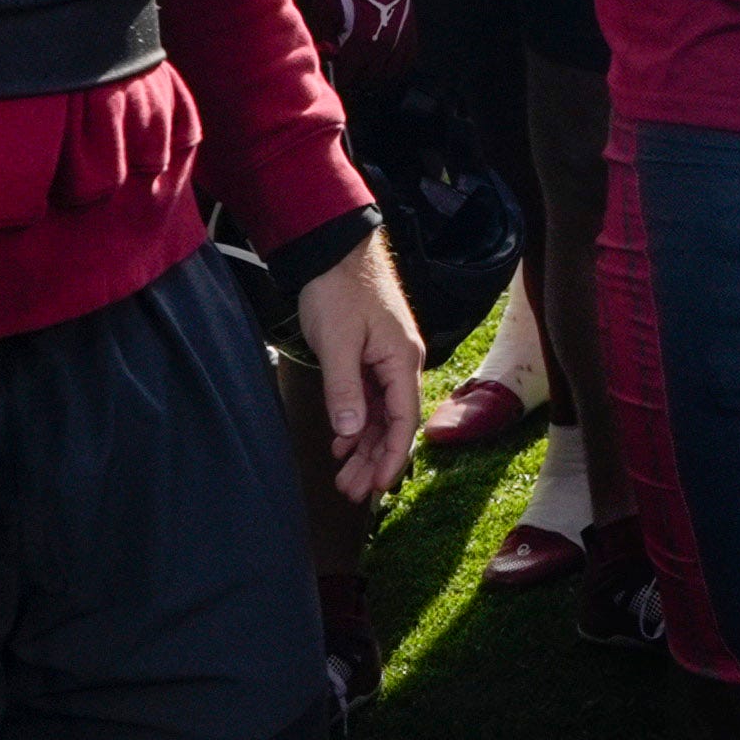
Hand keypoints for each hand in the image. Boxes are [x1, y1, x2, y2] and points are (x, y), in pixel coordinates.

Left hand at [292, 239, 430, 510]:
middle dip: (373, 460)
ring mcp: (386, 359)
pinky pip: (369, 399)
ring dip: (363, 446)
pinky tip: (341, 443)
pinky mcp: (370, 355)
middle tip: (350, 491)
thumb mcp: (337, 342)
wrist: (335, 248)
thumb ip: (343, 389)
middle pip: (393, 423)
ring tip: (343, 477)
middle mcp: (400, 363)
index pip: (403, 420)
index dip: (392, 457)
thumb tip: (349, 433)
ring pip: (380, 414)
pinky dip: (355, 423)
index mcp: (401, 360)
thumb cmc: (339, 289)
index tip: (378, 487)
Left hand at [313, 0, 418, 89]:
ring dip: (376, 74)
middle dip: (356, 76)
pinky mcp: (411, 31)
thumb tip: (329, 54)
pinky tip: (384, 61)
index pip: (349, 76)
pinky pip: (407, 60)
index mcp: (361, 42)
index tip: (334, 70)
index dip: (339, 76)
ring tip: (365, 67)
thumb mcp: (323, 8)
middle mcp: (384, 46)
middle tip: (347, 68)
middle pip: (370, 78)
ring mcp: (400, 39)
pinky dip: (396, 66)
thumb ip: (323, 37)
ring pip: (390, 73)